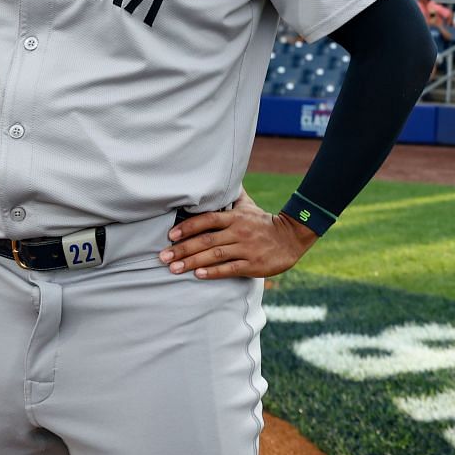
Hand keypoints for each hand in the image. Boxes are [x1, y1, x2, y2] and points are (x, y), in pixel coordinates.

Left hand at [160, 192, 317, 279]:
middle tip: (163, 257)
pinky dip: (213, 272)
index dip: (188, 227)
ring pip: (216, 255)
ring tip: (174, 269)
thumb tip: (221, 179)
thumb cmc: (264, 223)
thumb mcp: (249, 206)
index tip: (170, 236)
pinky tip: (199, 275)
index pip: (207, 220)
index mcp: (236, 217)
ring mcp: (247, 248)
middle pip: (207, 240)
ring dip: (192, 262)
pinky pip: (230, 268)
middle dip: (183, 249)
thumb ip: (233, 196)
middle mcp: (239, 231)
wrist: (291, 238)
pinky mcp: (254, 264)